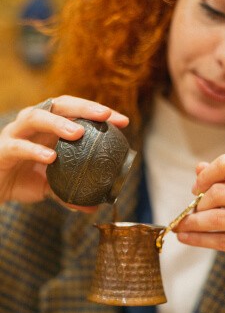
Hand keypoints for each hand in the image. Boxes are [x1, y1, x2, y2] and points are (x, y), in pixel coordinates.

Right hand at [0, 95, 128, 207]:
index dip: (98, 113)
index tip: (123, 122)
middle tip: (105, 115)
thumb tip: (94, 207)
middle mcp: (34, 126)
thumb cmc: (22, 180)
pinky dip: (34, 150)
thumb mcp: (50, 187)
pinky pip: (19, 146)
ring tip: (79, 133)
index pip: (76, 113)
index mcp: (49, 129)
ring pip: (35, 117)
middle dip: (83, 107)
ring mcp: (16, 134)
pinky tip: (51, 157)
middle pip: (58, 105)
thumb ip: (70, 193)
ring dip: (58, 123)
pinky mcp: (2, 149)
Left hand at [175, 153, 224, 283]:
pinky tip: (184, 237)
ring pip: (218, 218)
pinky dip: (198, 239)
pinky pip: (222, 241)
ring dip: (193, 222)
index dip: (207, 174)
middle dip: (200, 202)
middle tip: (195, 209)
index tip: (197, 187)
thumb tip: (199, 168)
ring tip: (182, 224)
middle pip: (220, 192)